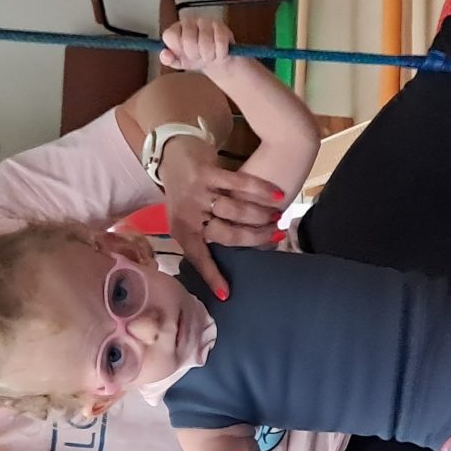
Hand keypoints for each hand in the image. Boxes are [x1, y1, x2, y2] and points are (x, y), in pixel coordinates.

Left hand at [156, 135, 285, 299]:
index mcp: (182, 230)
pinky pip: (240, 184)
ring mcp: (197, 192)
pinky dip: (261, 191)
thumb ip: (205, 235)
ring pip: (236, 210)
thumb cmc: (186, 194)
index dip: (212, 275)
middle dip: (255, 236)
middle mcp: (187, 213)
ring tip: (277, 217)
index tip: (227, 294)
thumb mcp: (187, 218)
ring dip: (261, 215)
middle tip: (276, 235)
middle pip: (227, 233)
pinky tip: (278, 197)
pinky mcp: (207, 172)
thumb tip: (237, 255)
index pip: (198, 257)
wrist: (172, 156)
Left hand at [160, 14, 234, 74]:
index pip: (170, 35)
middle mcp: (189, 22)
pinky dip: (220, 53)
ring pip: (206, 43)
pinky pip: (220, 43)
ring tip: (210, 55)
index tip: (184, 54)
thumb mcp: (180, 62)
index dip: (178, 49)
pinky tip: (220, 52)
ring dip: (209, 56)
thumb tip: (165, 55)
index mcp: (176, 29)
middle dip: (195, 55)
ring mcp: (206, 22)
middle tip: (199, 56)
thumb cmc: (198, 58)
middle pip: (188, 40)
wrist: (218, 60)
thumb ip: (169, 59)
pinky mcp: (222, 26)